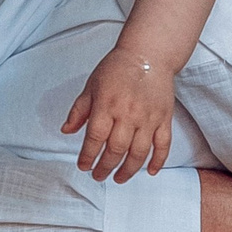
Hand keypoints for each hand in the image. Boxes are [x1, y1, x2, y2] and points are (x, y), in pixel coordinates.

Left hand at [64, 45, 175, 180]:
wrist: (148, 53)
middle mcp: (128, 114)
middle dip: (105, 167)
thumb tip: (66, 130)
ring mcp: (148, 117)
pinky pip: (163, 144)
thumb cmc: (118, 68)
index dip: (88, 156)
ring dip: (128, 170)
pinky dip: (158, 160)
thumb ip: (79, 110)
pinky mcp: (164, 118)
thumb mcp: (92, 86)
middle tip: (98, 176)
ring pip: (138, 152)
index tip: (83, 166)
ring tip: (118, 178)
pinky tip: (150, 171)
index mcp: (107, 105)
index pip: (95, 138)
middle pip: (116, 149)